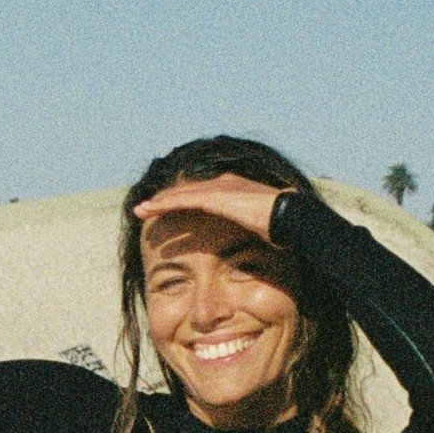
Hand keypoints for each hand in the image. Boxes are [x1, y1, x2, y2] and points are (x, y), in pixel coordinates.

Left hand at [131, 173, 290, 245]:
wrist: (293, 219)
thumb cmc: (283, 229)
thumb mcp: (261, 230)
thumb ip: (249, 233)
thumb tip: (249, 249)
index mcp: (235, 191)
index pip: (201, 196)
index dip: (182, 203)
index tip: (166, 214)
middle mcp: (225, 183)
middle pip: (187, 192)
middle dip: (165, 201)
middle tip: (145, 210)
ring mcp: (220, 188)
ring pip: (180, 194)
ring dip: (158, 203)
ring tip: (139, 210)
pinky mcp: (215, 196)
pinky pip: (182, 200)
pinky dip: (163, 205)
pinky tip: (148, 209)